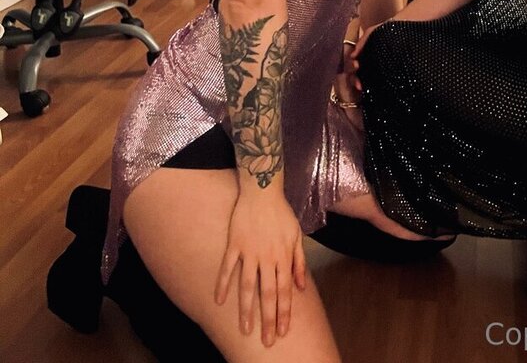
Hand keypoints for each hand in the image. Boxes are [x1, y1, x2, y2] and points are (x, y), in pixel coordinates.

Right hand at [215, 185, 305, 346]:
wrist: (262, 190)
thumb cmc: (281, 213)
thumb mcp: (296, 235)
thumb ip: (299, 261)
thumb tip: (301, 286)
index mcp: (283, 255)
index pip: (285, 291)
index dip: (284, 312)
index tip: (282, 331)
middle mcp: (267, 257)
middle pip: (267, 294)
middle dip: (268, 319)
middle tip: (266, 341)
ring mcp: (249, 251)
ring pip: (247, 286)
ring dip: (246, 309)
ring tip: (246, 329)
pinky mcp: (235, 244)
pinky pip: (228, 267)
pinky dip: (223, 284)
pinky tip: (219, 301)